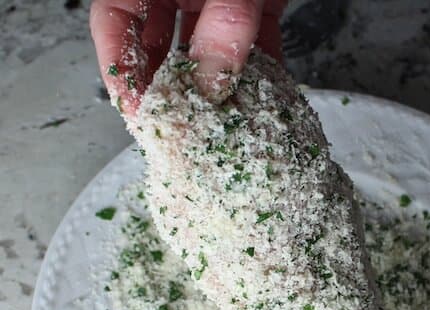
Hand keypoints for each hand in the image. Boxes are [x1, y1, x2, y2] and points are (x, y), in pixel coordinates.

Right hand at [90, 0, 286, 113]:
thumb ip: (222, 22)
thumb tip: (214, 87)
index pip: (116, 24)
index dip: (122, 71)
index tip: (139, 112)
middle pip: (161, 47)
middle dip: (170, 91)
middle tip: (181, 130)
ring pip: (209, 52)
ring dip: (218, 90)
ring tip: (223, 127)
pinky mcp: (257, 4)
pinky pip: (253, 45)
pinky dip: (261, 72)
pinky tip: (265, 102)